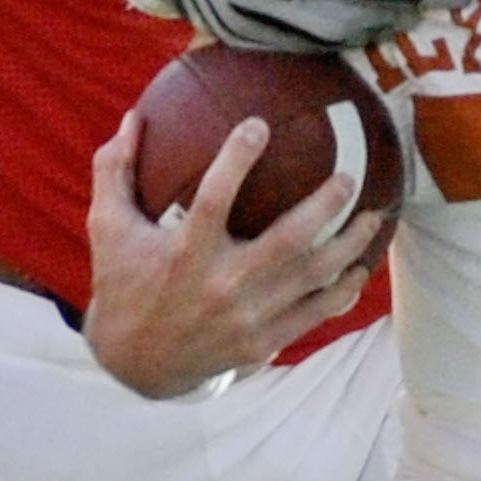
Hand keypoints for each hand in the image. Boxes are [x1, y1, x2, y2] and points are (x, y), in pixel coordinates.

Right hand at [82, 107, 390, 397]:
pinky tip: (360, 268)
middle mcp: (220, 286)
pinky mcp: (262, 342)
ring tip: (373, 217)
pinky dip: (341, 291)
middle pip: (287, 241)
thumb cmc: (124, 283)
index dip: (236, 159)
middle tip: (348, 178)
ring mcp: (246, 318)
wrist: (134, 363)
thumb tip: (134, 117)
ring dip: (348, 246)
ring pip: (312, 278)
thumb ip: (116, 171)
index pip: (213, 198)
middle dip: (325, 207)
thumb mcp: (108, 228)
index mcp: (183, 253)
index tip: (259, 124)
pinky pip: (314, 313)